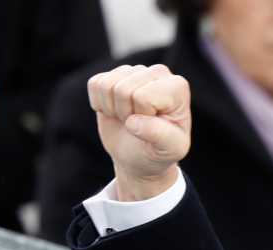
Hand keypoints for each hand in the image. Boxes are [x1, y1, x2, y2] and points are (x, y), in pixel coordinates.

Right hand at [86, 64, 190, 200]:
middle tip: (139, 124)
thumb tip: (133, 122)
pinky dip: (100, 104)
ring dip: (113, 109)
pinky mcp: (114, 74)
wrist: (140, 155)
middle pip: (123, 89)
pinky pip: (95, 84)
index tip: (154, 126)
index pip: (143, 96)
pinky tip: (116, 111)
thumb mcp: (170, 150)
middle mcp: (158, 72)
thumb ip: (160, 136)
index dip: (142, 116)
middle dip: (126, 114)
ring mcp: (135, 71)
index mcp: (177, 87)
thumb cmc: (160, 151)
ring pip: (107, 85)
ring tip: (129, 118)